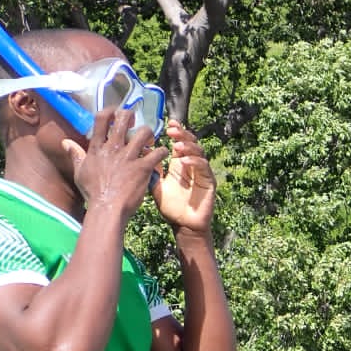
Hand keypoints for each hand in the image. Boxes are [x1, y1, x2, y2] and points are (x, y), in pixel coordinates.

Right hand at [64, 108, 165, 220]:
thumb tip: (65, 142)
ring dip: (150, 134)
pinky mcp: (143, 168)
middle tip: (135, 123)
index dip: (110, 111)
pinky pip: (158, 153)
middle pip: (123, 119)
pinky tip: (162, 155)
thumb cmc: (93, 193)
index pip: (101, 118)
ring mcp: (129, 157)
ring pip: (144, 133)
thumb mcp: (80, 172)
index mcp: (98, 148)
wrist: (107, 208)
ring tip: (150, 141)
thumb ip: (76, 155)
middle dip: (131, 116)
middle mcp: (113, 148)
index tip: (116, 113)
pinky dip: (162, 152)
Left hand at [151, 119, 216, 233]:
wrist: (183, 226)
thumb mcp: (156, 185)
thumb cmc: (171, 207)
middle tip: (172, 130)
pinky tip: (184, 161)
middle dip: (183, 134)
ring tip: (177, 145)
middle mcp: (192, 165)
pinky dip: (195, 162)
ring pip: (199, 152)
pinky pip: (203, 167)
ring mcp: (202, 172)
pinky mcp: (209, 182)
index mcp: (180, 164)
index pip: (180, 142)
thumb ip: (150, 171)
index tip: (168, 124)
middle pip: (191, 143)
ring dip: (188, 146)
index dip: (177, 131)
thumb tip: (140, 154)